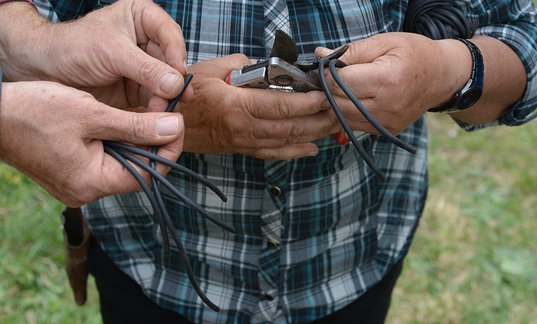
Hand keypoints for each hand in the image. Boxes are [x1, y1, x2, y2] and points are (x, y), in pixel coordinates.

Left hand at [0, 0, 191, 107]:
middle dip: (174, 81)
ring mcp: (145, 66)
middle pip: (172, 61)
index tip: (179, 73)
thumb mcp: (111, 53)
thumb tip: (176, 84)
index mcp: (142, 18)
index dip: (177, 54)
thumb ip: (146, 69)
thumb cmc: (73, 48)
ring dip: (168, 97)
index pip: (170, 34)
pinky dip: (158, 107)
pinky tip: (158, 115)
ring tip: (165, 110)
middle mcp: (147, 41)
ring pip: (168, 82)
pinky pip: (156, 98)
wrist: (45, 71)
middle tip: (179, 98)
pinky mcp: (139, 88)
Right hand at [0, 81, 183, 206]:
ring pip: (122, 162)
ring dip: (136, 138)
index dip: (169, 147)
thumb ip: (136, 125)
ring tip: (146, 113)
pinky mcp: (70, 172)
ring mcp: (77, 183)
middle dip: (154, 141)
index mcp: (92, 183)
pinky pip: (104, 159)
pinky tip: (121, 121)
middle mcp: (86, 190)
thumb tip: (174, 128)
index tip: (178, 121)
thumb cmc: (34, 111)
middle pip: (137, 169)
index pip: (149, 173)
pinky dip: (117, 141)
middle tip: (165, 113)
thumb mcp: (92, 114)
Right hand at [174, 54, 338, 159]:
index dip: (306, 102)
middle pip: (289, 127)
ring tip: (332, 126)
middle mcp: (243, 128)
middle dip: (317, 120)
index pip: (280, 106)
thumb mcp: (213, 69)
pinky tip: (311, 149)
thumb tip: (267, 66)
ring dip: (312, 135)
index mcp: (237, 106)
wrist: (170, 123)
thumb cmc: (188, 94)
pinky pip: (272, 154)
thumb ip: (244, 65)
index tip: (324, 95)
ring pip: (285, 142)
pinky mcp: (242, 149)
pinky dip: (294, 152)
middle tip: (337, 110)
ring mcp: (243, 142)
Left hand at [315, 32, 470, 134]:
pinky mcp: (386, 131)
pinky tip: (356, 98)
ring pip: (343, 117)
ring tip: (345, 86)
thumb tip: (321, 56)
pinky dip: (348, 112)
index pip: (340, 82)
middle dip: (329, 89)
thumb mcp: (383, 43)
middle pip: (338, 102)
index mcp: (386, 80)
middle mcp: (387, 106)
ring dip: (337, 102)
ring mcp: (387, 123)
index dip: (327, 74)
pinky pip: (354, 124)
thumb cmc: (414, 54)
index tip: (327, 66)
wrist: (442, 77)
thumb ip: (350, 51)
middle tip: (331, 76)